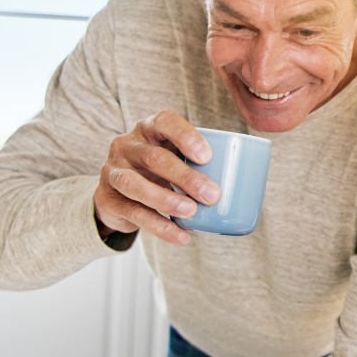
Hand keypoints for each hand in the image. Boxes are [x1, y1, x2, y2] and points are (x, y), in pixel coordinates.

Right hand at [95, 110, 221, 245]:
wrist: (117, 197)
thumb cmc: (158, 173)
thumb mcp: (174, 161)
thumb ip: (200, 165)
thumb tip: (249, 185)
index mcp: (148, 130)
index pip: (164, 121)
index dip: (185, 136)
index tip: (207, 156)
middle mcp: (127, 146)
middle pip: (155, 158)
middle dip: (185, 177)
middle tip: (212, 195)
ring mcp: (113, 171)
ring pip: (136, 185)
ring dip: (166, 200)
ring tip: (192, 212)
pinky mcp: (107, 199)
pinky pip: (134, 213)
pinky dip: (160, 227)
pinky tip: (182, 235)